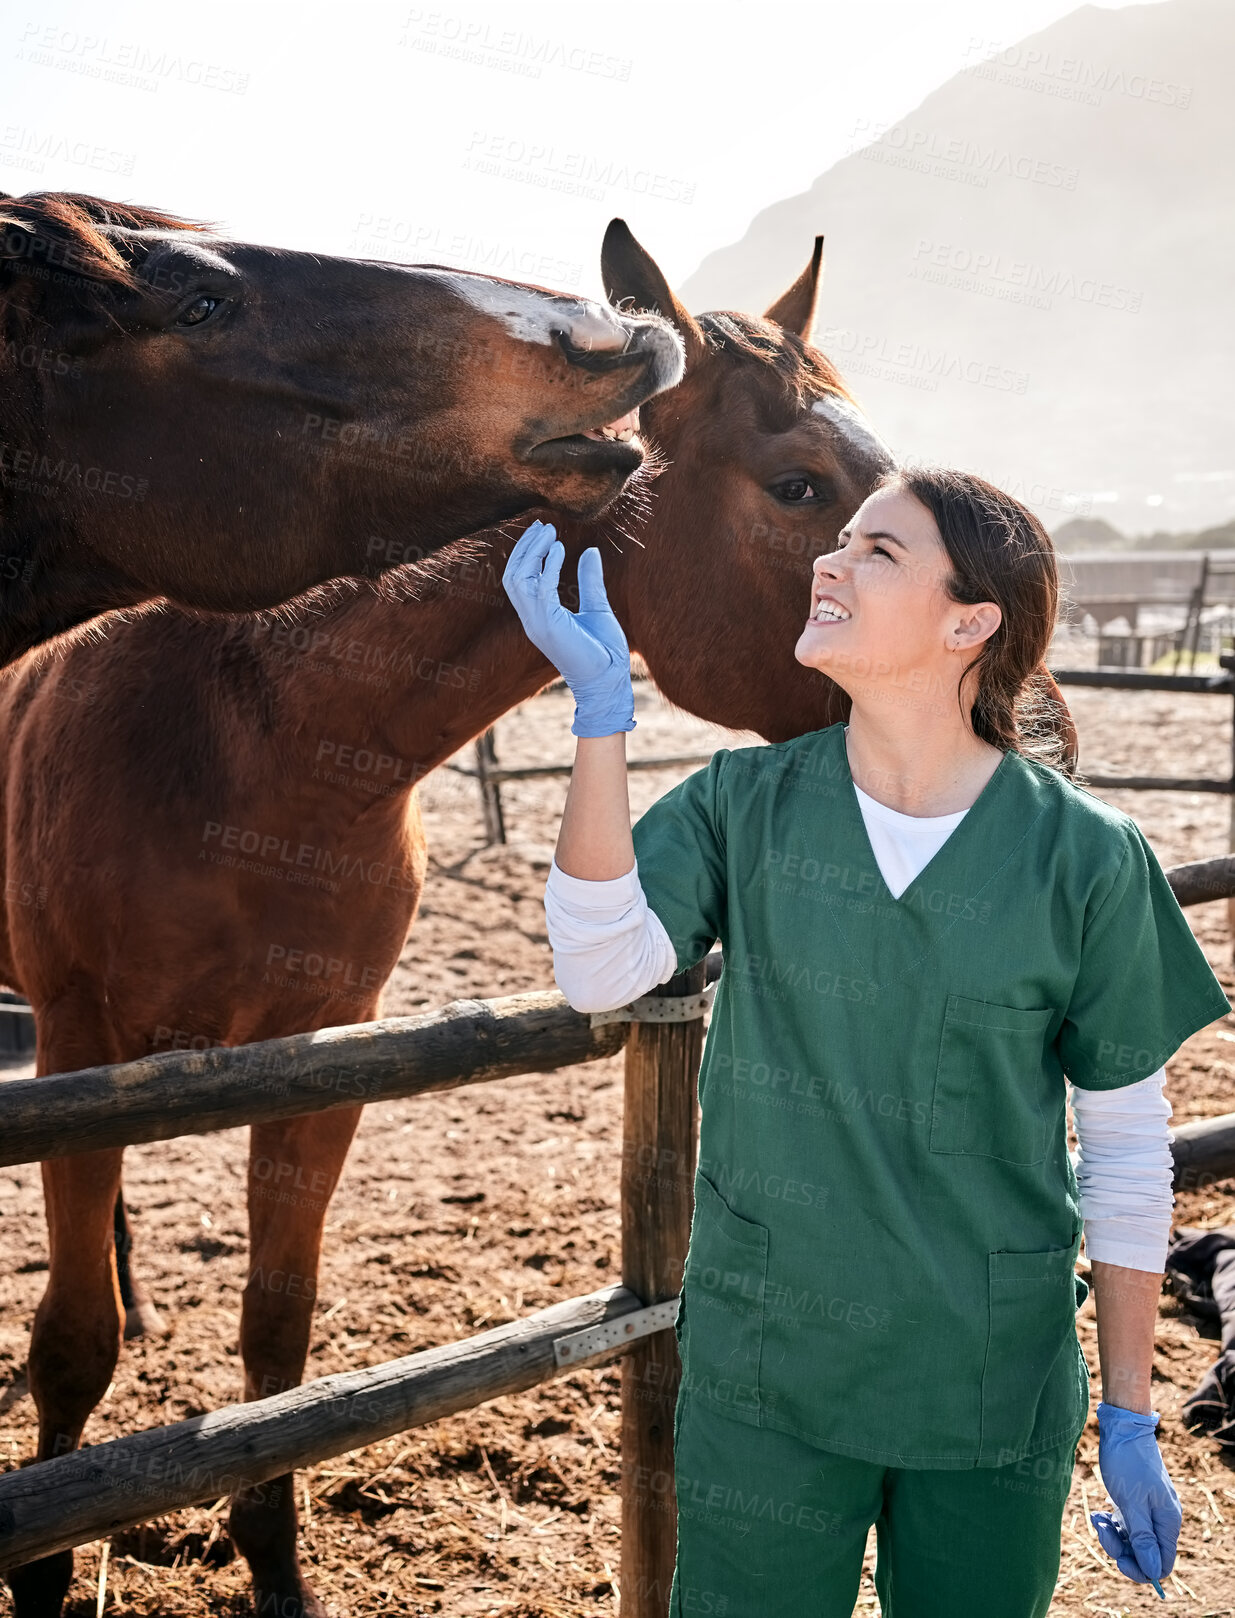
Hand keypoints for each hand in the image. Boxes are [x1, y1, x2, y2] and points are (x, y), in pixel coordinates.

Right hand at [502, 519, 634, 738]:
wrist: (610, 681)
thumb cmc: (604, 652)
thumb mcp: (597, 607)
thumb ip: (590, 580)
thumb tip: (590, 551)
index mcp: (539, 616)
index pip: (519, 579)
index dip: (527, 553)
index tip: (544, 531)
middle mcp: (532, 619)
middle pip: (513, 575)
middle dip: (525, 547)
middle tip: (543, 525)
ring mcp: (537, 624)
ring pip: (519, 579)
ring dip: (532, 552)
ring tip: (550, 533)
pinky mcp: (549, 627)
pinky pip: (540, 590)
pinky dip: (547, 567)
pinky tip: (561, 550)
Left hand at [1089, 1401, 1180, 1585]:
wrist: (1122, 1429)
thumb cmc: (1128, 1463)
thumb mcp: (1132, 1503)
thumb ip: (1142, 1537)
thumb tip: (1153, 1570)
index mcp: (1167, 1523)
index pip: (1162, 1563)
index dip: (1142, 1570)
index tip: (1119, 1561)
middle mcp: (1160, 1520)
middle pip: (1144, 1554)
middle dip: (1120, 1549)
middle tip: (1101, 1530)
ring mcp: (1147, 1511)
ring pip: (1130, 1540)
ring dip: (1111, 1535)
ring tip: (1096, 1518)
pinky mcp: (1134, 1503)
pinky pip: (1123, 1525)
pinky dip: (1109, 1524)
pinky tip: (1097, 1513)